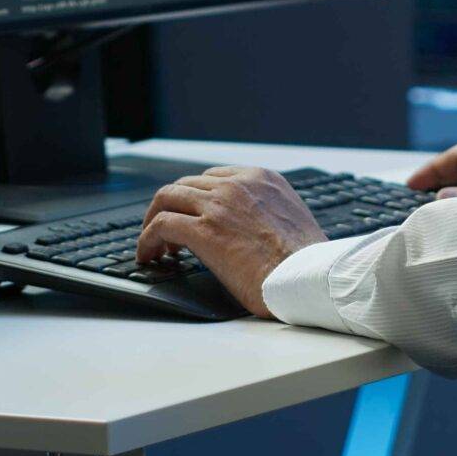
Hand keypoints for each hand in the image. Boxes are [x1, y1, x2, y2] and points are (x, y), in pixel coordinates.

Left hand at [137, 167, 326, 318]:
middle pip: (186, 184)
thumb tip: (248, 230)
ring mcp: (219, 205)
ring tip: (154, 245)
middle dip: (171, 205)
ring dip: (153, 220)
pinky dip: (147, 239)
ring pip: (167, 197)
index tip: (190, 214)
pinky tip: (148, 255)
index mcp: (262, 179)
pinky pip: (161, 225)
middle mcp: (238, 185)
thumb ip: (266, 213)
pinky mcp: (204, 230)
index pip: (213, 177)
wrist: (309, 278)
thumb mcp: (290, 220)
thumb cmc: (306, 263)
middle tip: (165, 231)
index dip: (195, 197)